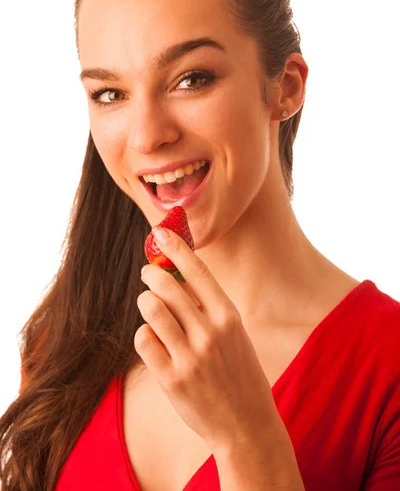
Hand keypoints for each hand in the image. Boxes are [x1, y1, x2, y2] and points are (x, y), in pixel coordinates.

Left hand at [135, 225, 280, 455]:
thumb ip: (207, 307)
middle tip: (149, 272)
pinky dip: (144, 333)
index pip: (198, 271)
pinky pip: (144, 340)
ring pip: (151, 309)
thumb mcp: (234, 334)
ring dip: (146, 301)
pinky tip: (152, 337)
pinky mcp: (171, 380)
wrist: (247, 425)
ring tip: (150, 305)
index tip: (160, 232)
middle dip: (152, 273)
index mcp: (229, 317)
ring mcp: (190, 357)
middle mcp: (210, 333)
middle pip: (167, 286)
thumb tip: (176, 276)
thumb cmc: (239, 373)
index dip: (176, 247)